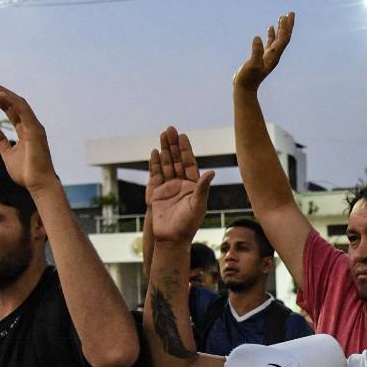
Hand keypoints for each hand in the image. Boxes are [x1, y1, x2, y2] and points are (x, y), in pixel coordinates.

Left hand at [0, 81, 56, 191]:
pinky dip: (11, 101)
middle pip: (13, 103)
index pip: (10, 110)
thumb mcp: (7, 154)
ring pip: (18, 102)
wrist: (38, 184)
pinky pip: (23, 110)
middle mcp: (31, 125)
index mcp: (25, 130)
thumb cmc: (25, 173)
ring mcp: (34, 126)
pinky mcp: (35, 130)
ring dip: (2, 92)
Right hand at [148, 126, 214, 241]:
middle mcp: (181, 184)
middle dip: (173, 144)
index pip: (189, 163)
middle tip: (170, 129)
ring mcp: (168, 187)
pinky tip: (155, 152)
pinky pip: (155, 174)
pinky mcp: (156, 192)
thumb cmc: (188, 224)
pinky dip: (155, 163)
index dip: (186, 150)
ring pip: (166, 164)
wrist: (172, 238)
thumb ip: (202, 188)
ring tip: (162, 134)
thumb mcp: (198, 205)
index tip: (183, 136)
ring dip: (165, 150)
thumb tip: (211, 172)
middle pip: (176, 160)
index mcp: (193, 185)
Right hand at [233, 12, 294, 92]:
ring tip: (282, 16)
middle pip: (284, 38)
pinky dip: (272, 34)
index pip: (283, 39)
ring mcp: (269, 56)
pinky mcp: (262, 56)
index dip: (286, 28)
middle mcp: (274, 55)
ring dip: (281, 28)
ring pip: (278, 39)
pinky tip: (271, 27)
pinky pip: (270, 43)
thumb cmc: (247, 78)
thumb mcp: (251, 65)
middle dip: (288, 25)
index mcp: (274, 56)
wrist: (244, 88)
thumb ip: (255, 52)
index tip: (286, 16)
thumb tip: (257, 37)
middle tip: (291, 13)